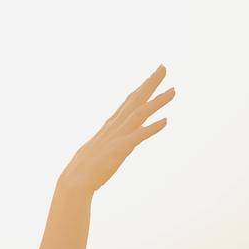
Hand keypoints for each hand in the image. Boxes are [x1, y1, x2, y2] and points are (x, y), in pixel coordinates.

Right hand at [59, 65, 174, 196]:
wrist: (75, 181)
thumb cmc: (86, 167)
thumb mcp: (101, 148)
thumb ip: (111, 140)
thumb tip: (117, 138)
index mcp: (111, 125)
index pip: (129, 102)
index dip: (142, 88)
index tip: (153, 75)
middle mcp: (115, 126)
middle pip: (135, 100)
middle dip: (150, 83)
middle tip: (163, 67)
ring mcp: (117, 136)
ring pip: (140, 113)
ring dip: (157, 102)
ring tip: (173, 91)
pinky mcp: (120, 149)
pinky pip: (138, 136)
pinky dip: (152, 128)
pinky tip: (165, 121)